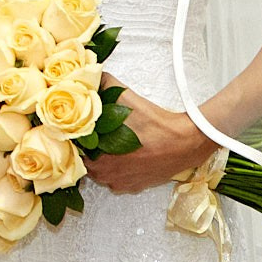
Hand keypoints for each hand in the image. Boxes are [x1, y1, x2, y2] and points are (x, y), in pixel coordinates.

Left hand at [82, 79, 215, 194]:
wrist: (185, 142)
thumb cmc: (156, 125)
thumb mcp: (127, 98)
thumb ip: (106, 84)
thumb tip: (94, 74)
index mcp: (99, 159)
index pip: (76, 150)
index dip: (76, 137)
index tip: (79, 127)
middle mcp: (108, 176)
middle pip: (87, 162)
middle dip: (88, 148)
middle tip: (94, 132)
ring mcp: (122, 184)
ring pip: (102, 173)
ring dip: (102, 160)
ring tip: (109, 142)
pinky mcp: (136, 187)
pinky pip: (118, 180)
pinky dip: (117, 169)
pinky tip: (123, 155)